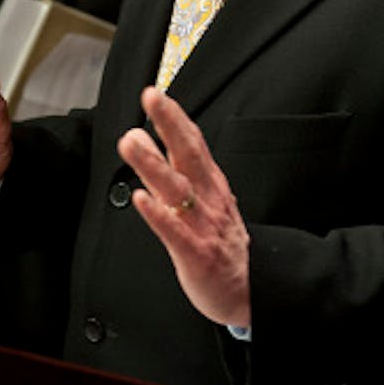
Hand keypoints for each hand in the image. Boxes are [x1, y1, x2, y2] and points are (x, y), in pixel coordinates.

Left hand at [116, 87, 249, 327]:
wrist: (251, 291)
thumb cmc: (221, 244)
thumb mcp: (200, 201)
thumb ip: (168, 170)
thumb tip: (140, 137)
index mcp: (210, 185)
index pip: (193, 143)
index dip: (175, 117)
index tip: (156, 94)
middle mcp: (208, 199)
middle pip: (188, 155)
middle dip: (170, 124)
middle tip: (152, 98)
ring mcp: (203, 226)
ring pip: (177, 189)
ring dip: (153, 164)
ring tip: (132, 142)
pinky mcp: (196, 255)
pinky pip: (175, 232)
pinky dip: (158, 215)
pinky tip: (141, 199)